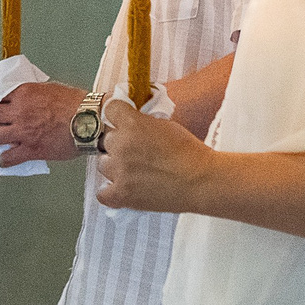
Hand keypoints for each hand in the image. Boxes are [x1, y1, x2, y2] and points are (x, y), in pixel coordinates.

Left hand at [0, 81, 89, 165]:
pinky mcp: (30, 149)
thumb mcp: (51, 89)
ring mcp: (23, 132)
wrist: (89, 120)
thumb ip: (34, 94)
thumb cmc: (76, 103)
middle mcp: (18, 111)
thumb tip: (28, 99)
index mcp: (23, 94)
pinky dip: (3, 160)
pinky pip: (8, 157)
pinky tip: (2, 160)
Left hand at [94, 98, 215, 213]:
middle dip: (119, 144)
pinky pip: (102, 194)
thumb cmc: (190, 153)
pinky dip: (110, 192)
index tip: (121, 121)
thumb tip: (131, 124)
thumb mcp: (166, 125)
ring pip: (103, 164)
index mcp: (132, 123)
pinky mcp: (123, 194)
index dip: (116, 115)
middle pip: (106, 140)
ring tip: (134, 172)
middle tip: (136, 152)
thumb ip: (143, 123)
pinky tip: (122, 189)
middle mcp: (121, 145)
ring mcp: (120, 170)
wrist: (202, 181)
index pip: (109, 110)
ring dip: (115, 167)